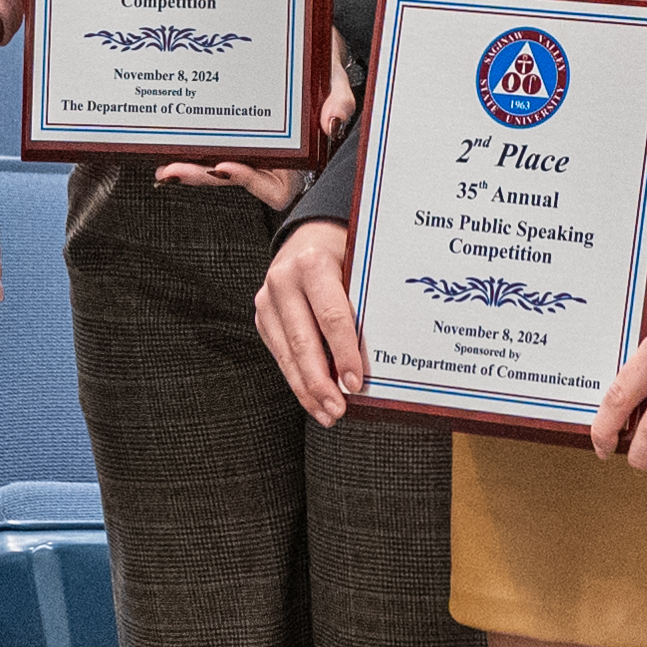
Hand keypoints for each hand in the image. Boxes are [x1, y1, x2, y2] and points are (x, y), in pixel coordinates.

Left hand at [154, 31, 349, 203]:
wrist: (301, 44)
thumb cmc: (320, 69)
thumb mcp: (335, 82)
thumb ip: (340, 101)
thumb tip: (332, 123)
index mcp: (296, 158)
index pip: (274, 189)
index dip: (250, 182)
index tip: (227, 168)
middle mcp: (267, 157)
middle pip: (233, 177)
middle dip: (203, 176)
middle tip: (178, 169)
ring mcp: (245, 143)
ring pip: (213, 163)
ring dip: (188, 165)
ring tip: (166, 162)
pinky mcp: (227, 128)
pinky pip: (206, 140)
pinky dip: (185, 142)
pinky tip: (166, 139)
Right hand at [252, 219, 367, 422]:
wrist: (308, 233)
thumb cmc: (344, 252)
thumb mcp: (358, 265)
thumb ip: (364, 301)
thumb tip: (384, 354)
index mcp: (312, 263)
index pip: (331, 316)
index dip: (344, 353)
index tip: (356, 383)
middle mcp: (283, 280)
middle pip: (304, 342)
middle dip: (322, 382)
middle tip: (339, 410)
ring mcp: (267, 299)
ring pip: (287, 353)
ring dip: (308, 389)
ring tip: (328, 414)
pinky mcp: (262, 315)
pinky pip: (280, 353)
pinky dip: (297, 379)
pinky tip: (313, 399)